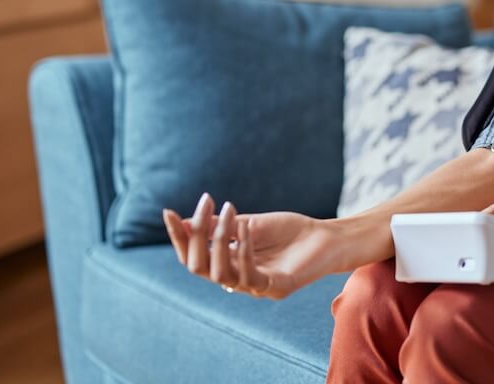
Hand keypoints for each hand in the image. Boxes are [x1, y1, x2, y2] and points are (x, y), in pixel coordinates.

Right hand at [161, 192, 351, 299]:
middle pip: (198, 267)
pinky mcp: (275, 288)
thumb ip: (219, 227)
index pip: (191, 257)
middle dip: (195, 235)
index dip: (178, 237)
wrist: (326, 237)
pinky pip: (250, 276)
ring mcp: (254, 288)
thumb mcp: (248, 224)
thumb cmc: (288, 232)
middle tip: (206, 204)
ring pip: (219, 273)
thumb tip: (182, 222)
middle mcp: (235, 280)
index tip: (167, 212)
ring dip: (219, 240)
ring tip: (229, 211)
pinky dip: (243, 251)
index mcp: (227, 265)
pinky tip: (245, 230)